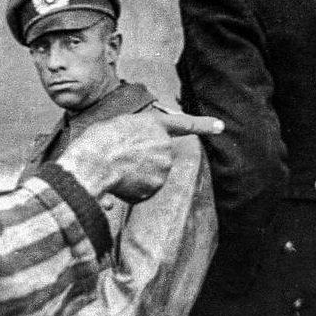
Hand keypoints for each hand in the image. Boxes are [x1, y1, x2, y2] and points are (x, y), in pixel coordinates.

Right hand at [58, 111, 222, 202]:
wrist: (94, 161)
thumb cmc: (98, 141)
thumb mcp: (118, 126)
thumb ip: (135, 137)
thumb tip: (131, 159)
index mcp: (155, 124)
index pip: (185, 124)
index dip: (204, 125)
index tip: (221, 126)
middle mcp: (164, 145)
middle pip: (158, 157)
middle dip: (142, 161)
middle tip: (119, 157)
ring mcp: (163, 167)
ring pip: (150, 176)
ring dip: (135, 176)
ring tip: (115, 168)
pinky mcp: (156, 186)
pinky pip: (143, 191)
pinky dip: (131, 190)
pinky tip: (118, 182)